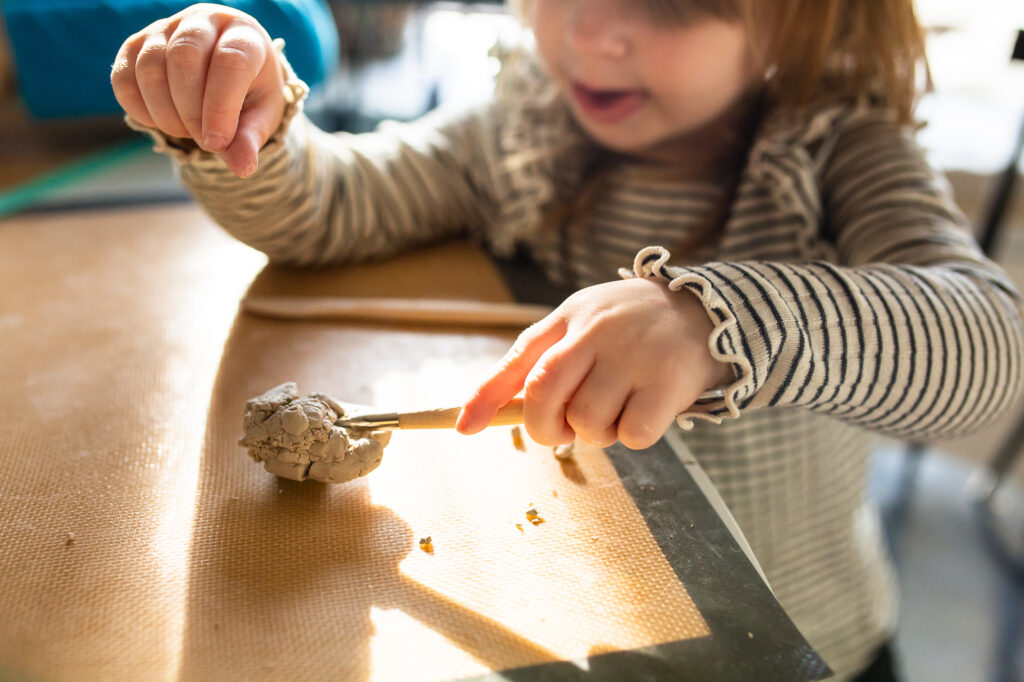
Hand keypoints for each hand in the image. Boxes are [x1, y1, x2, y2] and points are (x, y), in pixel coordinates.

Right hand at [111, 3, 285, 177]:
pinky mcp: (135, 45)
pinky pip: (123, 78)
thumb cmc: (249, 92)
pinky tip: (161, 123)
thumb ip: (251, 138)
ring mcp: (164, 28)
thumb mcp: (261, 116)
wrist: (226, 73)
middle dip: (192, 112)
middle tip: (205, 141)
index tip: (217, 144)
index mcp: (243, 34)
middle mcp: (202, 21)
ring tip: (187, 132)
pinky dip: (139, 110)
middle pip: (184, 57)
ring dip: (166, 113)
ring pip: (150, 67)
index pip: (230, 61)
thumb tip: (242, 168)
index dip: (220, 107)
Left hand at [456, 277, 732, 449]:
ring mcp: (634, 356)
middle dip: (546, 427)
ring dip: (596, 433)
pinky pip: (633, 435)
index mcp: (570, 318)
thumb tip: (472, 418)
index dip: (486, 396)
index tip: (463, 428)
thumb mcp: (577, 324)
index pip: (520, 359)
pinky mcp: (669, 382)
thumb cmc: (626, 327)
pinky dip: (632, 436)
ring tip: (615, 408)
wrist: (703, 310)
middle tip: (565, 428)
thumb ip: (530, 363)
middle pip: (545, 395)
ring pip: (589, 422)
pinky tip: (643, 410)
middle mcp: (598, 333)